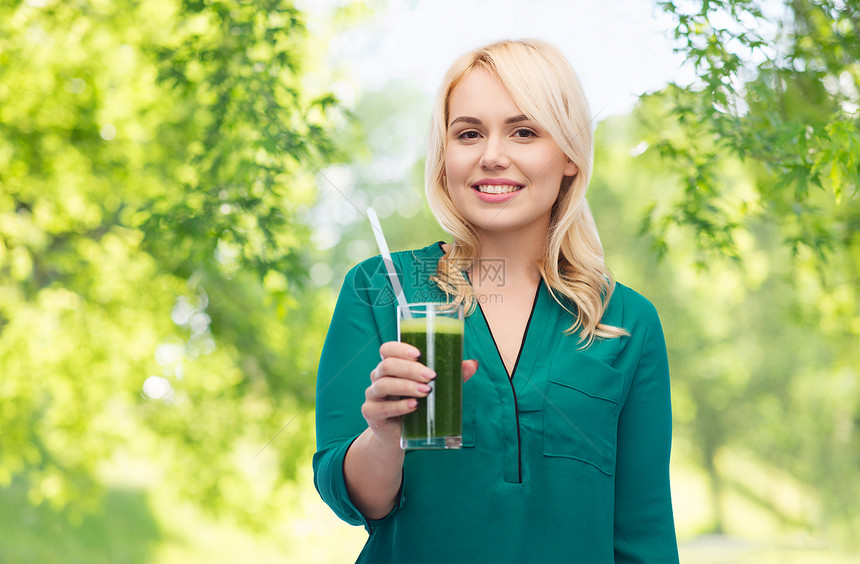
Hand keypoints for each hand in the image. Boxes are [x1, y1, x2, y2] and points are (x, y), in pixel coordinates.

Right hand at [362, 341, 477, 447]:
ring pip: (383, 384)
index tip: (419, 353)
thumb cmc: (416, 405)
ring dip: (406, 386)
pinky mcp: (371, 412)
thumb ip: (450, 375)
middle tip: (432, 376)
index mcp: (391, 366)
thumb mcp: (432, 388)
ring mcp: (373, 395)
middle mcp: (378, 377)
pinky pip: (382, 407)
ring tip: (426, 392)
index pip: (387, 349)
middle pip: (387, 365)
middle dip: (410, 369)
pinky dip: (399, 406)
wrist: (398, 435)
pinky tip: (413, 406)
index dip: (400, 348)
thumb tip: (472, 364)